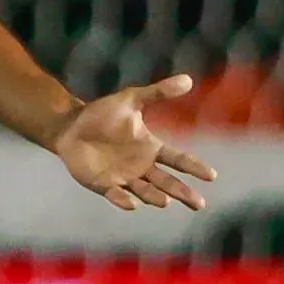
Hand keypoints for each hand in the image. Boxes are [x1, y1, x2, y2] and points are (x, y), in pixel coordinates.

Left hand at [53, 75, 216, 211]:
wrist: (71, 126)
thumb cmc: (102, 113)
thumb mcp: (131, 99)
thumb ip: (158, 92)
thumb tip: (188, 79)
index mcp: (151, 148)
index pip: (178, 159)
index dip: (194, 167)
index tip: (211, 176)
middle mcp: (141, 166)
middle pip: (167, 182)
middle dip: (182, 192)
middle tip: (199, 204)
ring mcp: (123, 177)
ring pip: (145, 191)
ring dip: (155, 197)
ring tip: (166, 202)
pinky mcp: (103, 184)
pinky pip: (116, 195)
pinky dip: (124, 200)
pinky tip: (132, 204)